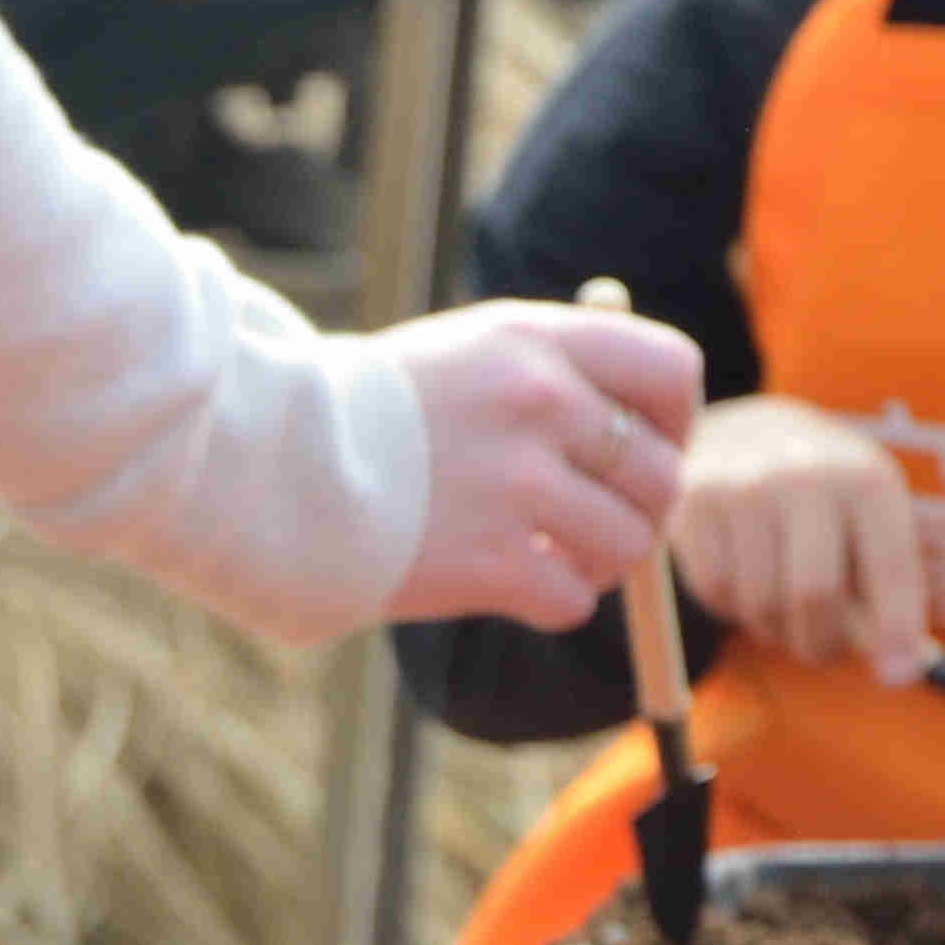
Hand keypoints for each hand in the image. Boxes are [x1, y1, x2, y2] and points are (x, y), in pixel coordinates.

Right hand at [373, 297, 699, 628]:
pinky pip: (574, 599)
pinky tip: (513, 589)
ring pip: (628, 543)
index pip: (671, 372)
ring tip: (554, 558)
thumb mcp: (463, 353)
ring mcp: (517, 486)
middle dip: (643, 508)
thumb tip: (642, 422)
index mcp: (537, 342)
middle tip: (598, 521)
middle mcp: (539, 405)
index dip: (674, 421)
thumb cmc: (365, 414)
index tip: (641, 447)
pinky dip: (554, 603)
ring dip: (601, 563)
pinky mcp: (490, 563)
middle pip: (661, 472)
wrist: (270, 465)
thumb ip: (551, 371)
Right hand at [669, 395, 931, 681]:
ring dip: (773, 628)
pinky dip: (731, 605)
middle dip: (820, 644)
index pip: (889, 568)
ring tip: (780, 602)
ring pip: (760, 604)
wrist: (747, 434)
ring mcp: (745, 487)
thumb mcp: (869, 526)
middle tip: (822, 651)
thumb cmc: (826, 503)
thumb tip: (898, 669)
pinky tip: (742, 574)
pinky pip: (715, 592)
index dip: (895, 629)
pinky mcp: (695, 503)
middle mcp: (807, 476)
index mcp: (868, 480)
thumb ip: (884, 593)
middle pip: (814, 597)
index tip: (897, 676)